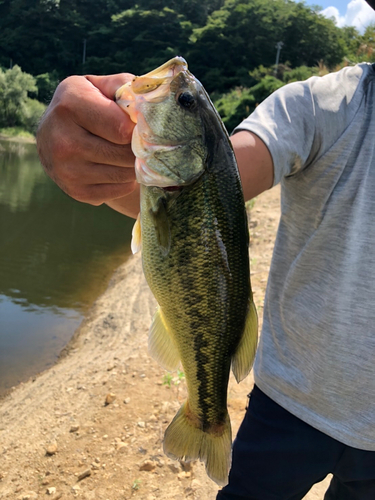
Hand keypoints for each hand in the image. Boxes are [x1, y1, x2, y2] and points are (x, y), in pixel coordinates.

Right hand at [37, 73, 139, 217]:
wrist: (53, 137)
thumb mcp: (99, 86)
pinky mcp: (76, 192)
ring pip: (124, 174)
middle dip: (137, 148)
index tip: (138, 125)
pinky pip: (119, 190)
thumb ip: (124, 86)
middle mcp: (62, 139)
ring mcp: (66, 170)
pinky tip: (116, 167)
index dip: (137, 128)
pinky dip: (125, 181)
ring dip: (133, 165)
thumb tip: (148, 103)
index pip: (122, 128)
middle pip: (125, 153)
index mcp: (70, 104)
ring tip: (128, 153)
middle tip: (137, 142)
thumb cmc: (87, 106)